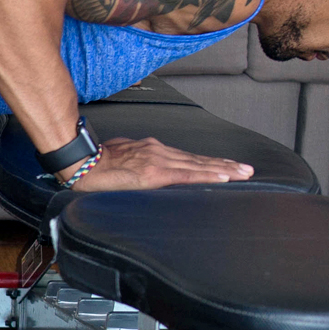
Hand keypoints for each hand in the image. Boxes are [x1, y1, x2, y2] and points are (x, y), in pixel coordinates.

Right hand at [63, 137, 253, 191]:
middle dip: (225, 165)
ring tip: (243, 174)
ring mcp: (158, 161)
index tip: (228, 166)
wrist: (81, 163)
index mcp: (152, 152)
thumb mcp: (122, 159)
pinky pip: (186, 175)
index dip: (209, 163)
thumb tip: (142, 173)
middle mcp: (159, 153)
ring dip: (223, 169)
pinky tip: (222, 178)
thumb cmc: (96, 164)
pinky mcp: (154, 173)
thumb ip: (137, 165)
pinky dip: (206, 175)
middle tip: (247, 170)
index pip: (187, 159)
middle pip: (199, 160)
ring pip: (198, 165)